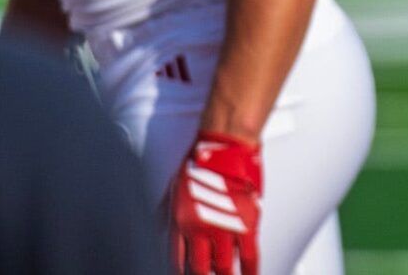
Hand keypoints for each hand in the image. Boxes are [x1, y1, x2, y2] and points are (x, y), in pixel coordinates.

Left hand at [169, 131, 261, 274]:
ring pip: (223, 267)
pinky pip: (250, 256)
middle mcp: (200, 229)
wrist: (226, 144)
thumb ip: (164, 213)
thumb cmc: (201, 159)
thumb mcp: (173, 188)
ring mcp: (225, 228)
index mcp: (180, 222)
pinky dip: (251, 271)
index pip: (176, 261)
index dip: (181, 273)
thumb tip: (156, 227)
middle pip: (199, 268)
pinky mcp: (247, 223)